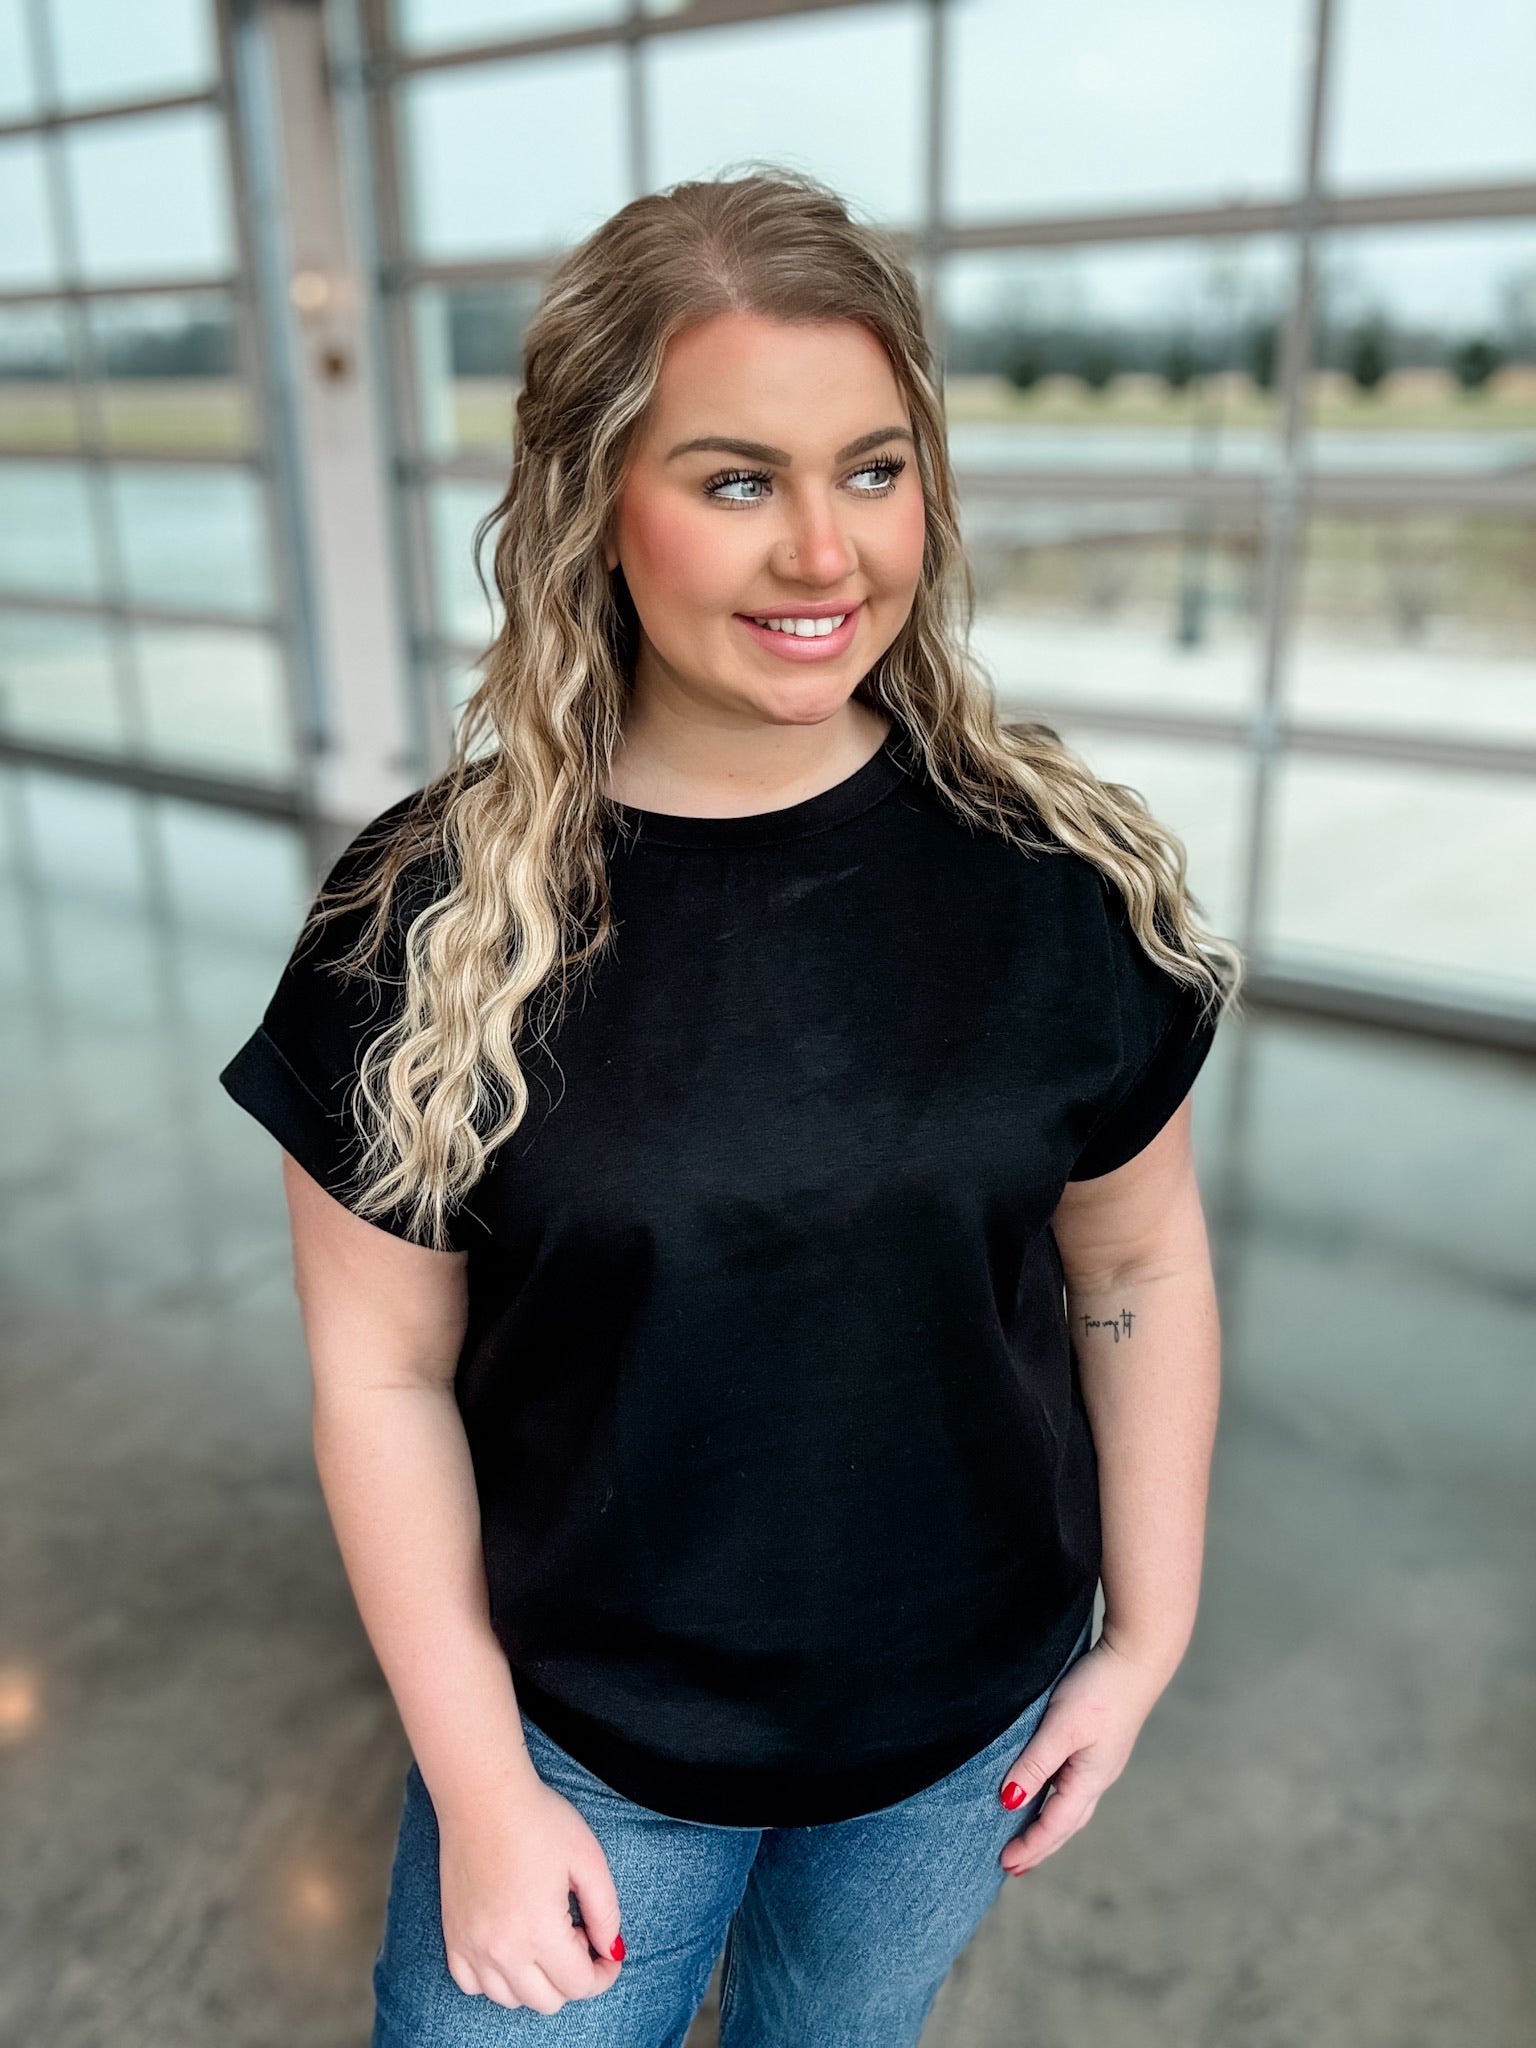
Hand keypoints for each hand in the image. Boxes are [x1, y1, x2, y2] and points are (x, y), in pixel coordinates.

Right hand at [436, 1775, 625, 2011]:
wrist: (482, 1795)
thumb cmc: (539, 1819)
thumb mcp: (588, 1858)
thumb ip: (606, 1911)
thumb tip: (611, 1950)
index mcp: (539, 1931)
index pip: (579, 1985)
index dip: (603, 1974)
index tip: (609, 1953)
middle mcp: (501, 1949)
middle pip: (547, 2001)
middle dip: (572, 1977)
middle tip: (577, 1933)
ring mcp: (471, 1946)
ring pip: (510, 1999)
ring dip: (536, 1981)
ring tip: (545, 1935)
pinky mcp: (452, 1936)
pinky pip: (472, 1985)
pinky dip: (495, 1979)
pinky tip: (511, 1946)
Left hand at [996, 1636, 1167, 1875]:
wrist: (1136, 1657)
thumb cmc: (1099, 1691)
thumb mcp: (1061, 1728)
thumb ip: (1035, 1764)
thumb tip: (1009, 1802)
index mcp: (1089, 1779)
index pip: (1055, 1825)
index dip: (1030, 1845)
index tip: (1004, 1864)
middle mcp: (1097, 1776)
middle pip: (1066, 1823)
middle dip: (1041, 1845)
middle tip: (1014, 1865)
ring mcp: (1100, 1760)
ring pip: (1071, 1805)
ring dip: (1049, 1824)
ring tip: (1028, 1836)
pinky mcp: (1098, 1743)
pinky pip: (1072, 1783)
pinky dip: (1055, 1799)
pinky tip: (1046, 1791)